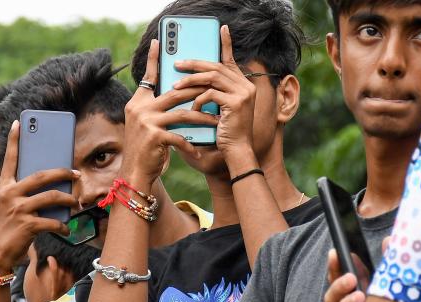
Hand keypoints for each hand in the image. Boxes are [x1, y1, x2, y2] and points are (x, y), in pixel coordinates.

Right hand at [0, 120, 79, 272]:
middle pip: (42, 175)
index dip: (14, 141)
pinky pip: (53, 221)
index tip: (19, 123)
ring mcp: (18, 209)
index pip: (9, 159)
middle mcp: (9, 195)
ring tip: (76, 203)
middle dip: (63, 172)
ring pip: (52, 197)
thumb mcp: (9, 208)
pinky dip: (63, 226)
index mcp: (3, 187)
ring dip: (69, 199)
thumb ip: (24, 196)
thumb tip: (53, 190)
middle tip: (76, 173)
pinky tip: (66, 229)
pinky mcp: (27, 225)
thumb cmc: (6, 230)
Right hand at [121, 39, 218, 185]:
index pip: (148, 77)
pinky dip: (190, 145)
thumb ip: (157, 109)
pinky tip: (198, 152)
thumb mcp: (148, 125)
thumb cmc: (145, 150)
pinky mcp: (154, 136)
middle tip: (216, 90)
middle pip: (175, 93)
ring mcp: (146, 122)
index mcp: (138, 102)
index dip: (154, 59)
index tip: (159, 41)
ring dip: (202, 118)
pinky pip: (180, 137)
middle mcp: (139, 108)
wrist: (134, 173)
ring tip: (216, 122)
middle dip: (197, 92)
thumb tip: (178, 95)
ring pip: (182, 113)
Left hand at [173, 25, 256, 173]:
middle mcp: (246, 86)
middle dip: (194, 64)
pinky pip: (211, 94)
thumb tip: (191, 80)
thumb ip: (211, 94)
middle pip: (216, 67)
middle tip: (177, 64)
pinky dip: (198, 100)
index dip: (226, 44)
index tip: (222, 29)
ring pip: (212, 78)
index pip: (231, 61)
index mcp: (243, 85)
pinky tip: (192, 109)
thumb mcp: (217, 110)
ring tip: (175, 86)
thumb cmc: (224, 134)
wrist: (236, 152)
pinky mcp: (237, 103)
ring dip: (191, 81)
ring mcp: (243, 93)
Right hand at [324, 237, 388, 301]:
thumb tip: (390, 240)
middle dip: (338, 285)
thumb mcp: (392, 285)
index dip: (334, 266)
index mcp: (354, 293)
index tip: (335, 253)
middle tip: (351, 277)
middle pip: (332, 297)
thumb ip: (390, 264)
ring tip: (360, 297)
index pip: (338, 277)